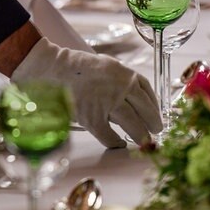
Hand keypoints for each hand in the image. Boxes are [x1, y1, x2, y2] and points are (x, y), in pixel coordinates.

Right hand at [11, 38, 161, 147]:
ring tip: (143, 141)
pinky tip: (118, 143)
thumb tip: (135, 101)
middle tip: (155, 131)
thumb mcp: (107, 66)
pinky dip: (115, 142)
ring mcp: (107, 103)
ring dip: (140, 135)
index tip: (156, 113)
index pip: (147, 93)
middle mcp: (120, 88)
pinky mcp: (93, 118)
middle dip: (153, 123)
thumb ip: (122, 80)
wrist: (53, 70)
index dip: (155, 106)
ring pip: (132, 125)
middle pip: (145, 111)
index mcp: (125, 74)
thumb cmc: (78, 68)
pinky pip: (110, 136)